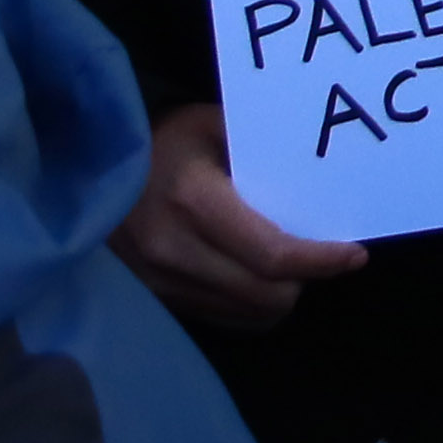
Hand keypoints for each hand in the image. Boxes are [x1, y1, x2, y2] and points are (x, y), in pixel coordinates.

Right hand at [115, 99, 364, 326]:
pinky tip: (257, 277)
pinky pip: (223, 317)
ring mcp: (162, 281)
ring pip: (248, 314)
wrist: (89, 168)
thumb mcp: (211, 124)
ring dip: (280, 296)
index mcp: (195, 202)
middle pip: (266, 295)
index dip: (320, 261)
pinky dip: (251, 305)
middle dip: (305, 280)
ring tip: (291, 266)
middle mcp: (176, 250)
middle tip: (325, 256)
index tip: (354, 255)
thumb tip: (322, 169)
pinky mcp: (156, 297)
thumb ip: (262, 150)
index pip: (272, 255)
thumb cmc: (162, 139)